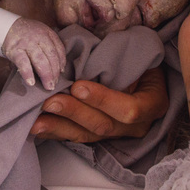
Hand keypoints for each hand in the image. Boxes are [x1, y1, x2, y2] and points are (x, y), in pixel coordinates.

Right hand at [3, 17, 65, 88]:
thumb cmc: (27, 34)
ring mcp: (26, 43)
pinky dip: (27, 73)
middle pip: (51, 56)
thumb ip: (51, 46)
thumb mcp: (42, 34)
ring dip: (46, 75)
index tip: (61, 72)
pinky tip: (31, 82)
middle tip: (54, 84)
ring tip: (48, 86)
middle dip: (54, 72)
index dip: (61, 63)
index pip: (58, 49)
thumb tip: (60, 68)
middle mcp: (38, 37)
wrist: (6, 27)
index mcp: (47, 34)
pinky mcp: (14, 50)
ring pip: (40, 60)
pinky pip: (23, 63)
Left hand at [30, 66, 167, 142]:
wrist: (143, 70)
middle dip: (74, 113)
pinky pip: (76, 136)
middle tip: (50, 101)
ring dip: (59, 127)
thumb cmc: (140, 58)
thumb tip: (90, 53)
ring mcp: (117, 133)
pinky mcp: (99, 134)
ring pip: (87, 135)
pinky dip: (56, 131)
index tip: (78, 86)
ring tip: (36, 121)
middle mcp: (137, 125)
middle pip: (104, 126)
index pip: (129, 110)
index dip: (103, 100)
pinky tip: (37, 128)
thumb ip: (122, 59)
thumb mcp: (141, 55)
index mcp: (153, 104)